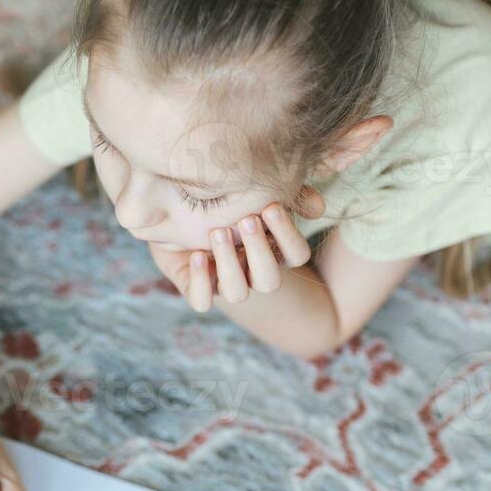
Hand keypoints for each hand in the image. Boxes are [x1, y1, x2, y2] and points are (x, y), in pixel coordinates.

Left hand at [150, 187, 324, 312]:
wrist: (172, 203)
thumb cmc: (222, 195)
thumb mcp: (253, 190)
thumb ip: (287, 192)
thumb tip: (318, 206)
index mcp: (272, 249)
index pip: (296, 256)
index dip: (288, 237)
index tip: (271, 207)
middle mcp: (251, 272)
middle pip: (269, 281)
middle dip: (259, 251)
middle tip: (246, 220)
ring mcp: (223, 283)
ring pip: (237, 293)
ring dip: (229, 264)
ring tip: (217, 232)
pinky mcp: (195, 287)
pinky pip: (202, 301)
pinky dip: (201, 281)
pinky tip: (198, 254)